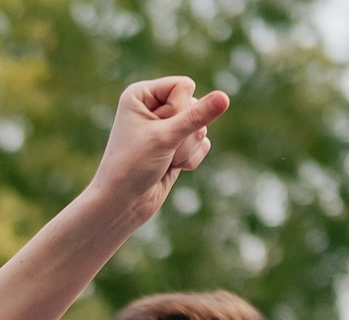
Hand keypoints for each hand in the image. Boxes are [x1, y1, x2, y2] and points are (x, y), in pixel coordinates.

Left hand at [88, 78, 229, 222]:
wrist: (122, 205)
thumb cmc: (133, 167)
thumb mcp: (166, 137)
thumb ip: (198, 116)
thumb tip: (225, 97)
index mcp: (141, 94)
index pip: (184, 85)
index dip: (178, 109)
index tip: (155, 130)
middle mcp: (154, 106)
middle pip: (195, 105)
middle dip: (184, 133)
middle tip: (160, 149)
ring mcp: (166, 127)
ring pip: (201, 127)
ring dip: (187, 148)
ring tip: (164, 160)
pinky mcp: (176, 145)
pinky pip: (202, 143)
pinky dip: (190, 158)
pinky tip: (171, 168)